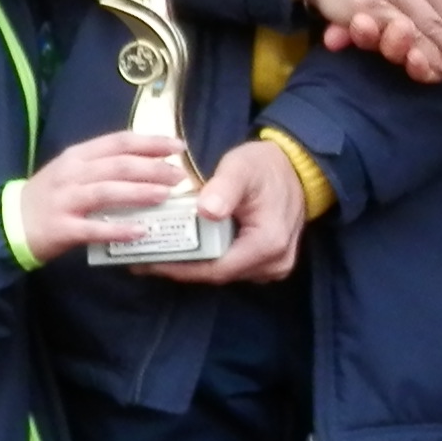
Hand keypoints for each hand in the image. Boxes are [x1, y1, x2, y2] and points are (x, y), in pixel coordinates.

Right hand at [14, 132, 200, 261]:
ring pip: (107, 191)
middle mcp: (72, 173)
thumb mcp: (72, 170)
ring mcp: (66, 200)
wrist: (8, 221)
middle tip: (178, 176)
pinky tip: (141, 231)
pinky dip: (119, 229)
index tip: (178, 146)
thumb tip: (147, 164)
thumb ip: (103, 165)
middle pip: (117, 165)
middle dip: (152, 168)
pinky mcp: (62, 227)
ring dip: (139, 192)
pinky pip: (94, 228)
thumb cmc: (49, 196)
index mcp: (78, 156)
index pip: (119, 142)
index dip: (150, 142)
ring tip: (165, 196)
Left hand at [141, 137, 306, 285]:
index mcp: (267, 245)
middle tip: (145, 255)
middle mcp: (273, 264)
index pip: (216, 269)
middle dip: (180, 265)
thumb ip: (224, 188)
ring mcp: (272, 267)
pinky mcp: (268, 263)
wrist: (296, 168)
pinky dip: (208, 258)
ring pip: (223, 272)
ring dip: (192, 263)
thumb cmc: (265, 166)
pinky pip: (232, 266)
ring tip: (158, 250)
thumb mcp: (241, 168)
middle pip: (217, 274)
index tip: (149, 261)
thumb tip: (206, 211)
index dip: (180, 268)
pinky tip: (186, 246)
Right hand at [334, 0, 441, 81]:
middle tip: (365, 32)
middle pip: (402, 23)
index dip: (375, 5)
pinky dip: (427, 68)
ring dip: (400, 51)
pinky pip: (436, 63)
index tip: (356, 16)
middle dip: (384, 33)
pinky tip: (421, 64)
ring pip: (413, 46)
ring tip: (396, 48)